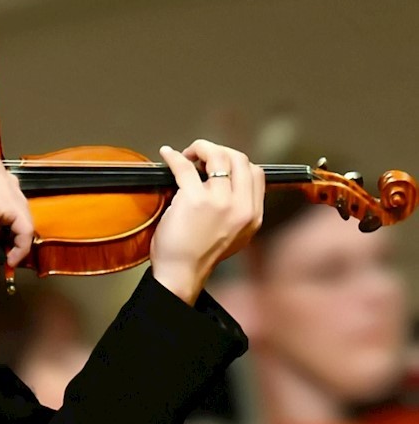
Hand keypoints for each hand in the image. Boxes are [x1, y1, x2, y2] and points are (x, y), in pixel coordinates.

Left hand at [150, 139, 263, 304]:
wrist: (182, 274)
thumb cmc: (199, 255)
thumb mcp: (235, 235)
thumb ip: (237, 210)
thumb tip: (226, 183)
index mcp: (253, 215)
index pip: (255, 172)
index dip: (235, 162)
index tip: (218, 164)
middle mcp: (241, 206)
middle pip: (239, 159)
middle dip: (219, 151)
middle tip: (200, 157)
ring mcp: (219, 202)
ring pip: (218, 156)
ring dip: (200, 150)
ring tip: (186, 156)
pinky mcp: (194, 199)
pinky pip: (185, 167)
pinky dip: (174, 157)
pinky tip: (167, 155)